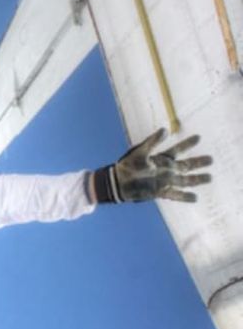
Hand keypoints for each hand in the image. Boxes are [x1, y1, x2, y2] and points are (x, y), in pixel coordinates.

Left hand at [94, 128, 211, 202]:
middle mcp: (165, 170)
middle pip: (186, 165)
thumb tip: (165, 130)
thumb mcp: (140, 152)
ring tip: (210, 177)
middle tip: (211, 159)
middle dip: (198, 162)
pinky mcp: (160, 192)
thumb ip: (153, 141)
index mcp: (160, 159)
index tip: (198, 137)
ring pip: (185, 180)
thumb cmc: (127, 165)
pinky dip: (185, 197)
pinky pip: (175, 195)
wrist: (117, 183)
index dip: (187, 144)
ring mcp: (164, 181)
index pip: (177, 150)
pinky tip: (195, 198)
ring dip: (197, 179)